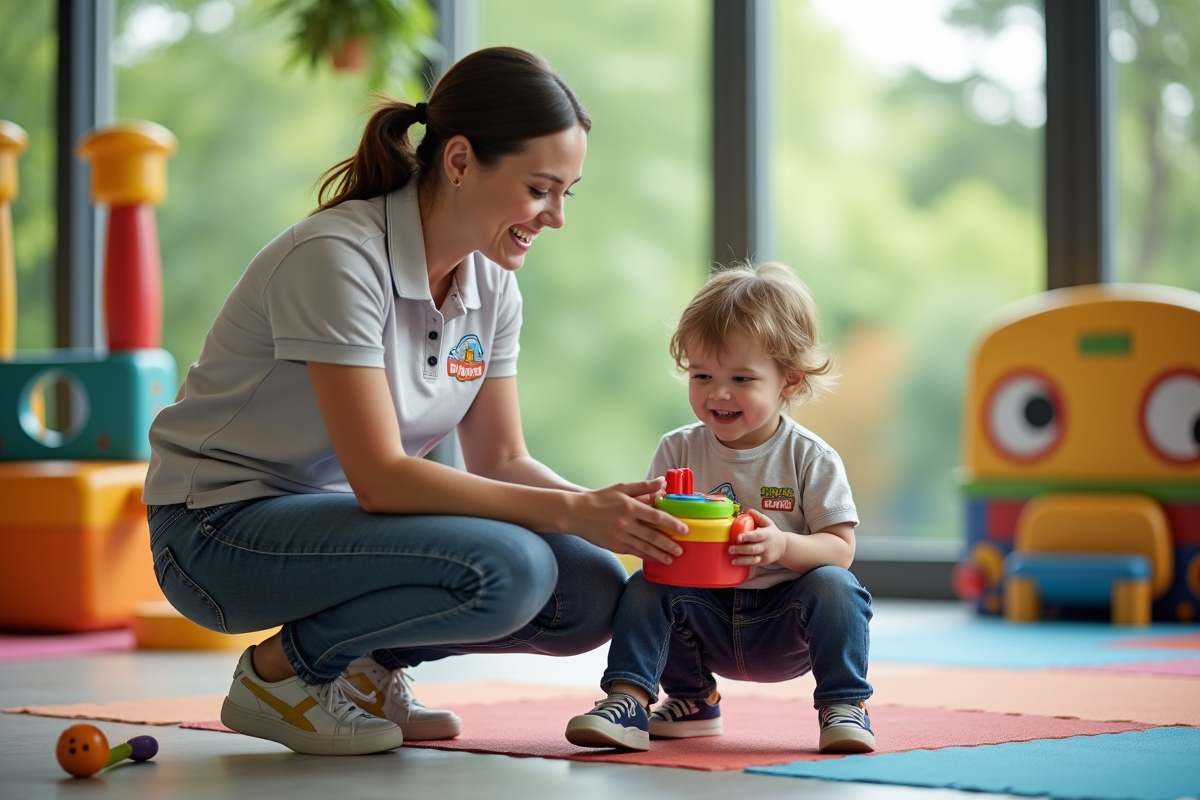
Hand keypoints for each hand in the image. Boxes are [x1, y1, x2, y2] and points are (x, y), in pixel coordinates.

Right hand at [566, 479, 688, 563]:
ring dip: (660, 554)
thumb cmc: (600, 498)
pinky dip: (646, 556)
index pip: (656, 516)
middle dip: (669, 544)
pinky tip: (655, 559)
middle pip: (652, 535)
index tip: (684, 530)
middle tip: (681, 550)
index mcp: (629, 506)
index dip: (672, 524)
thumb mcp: (621, 488)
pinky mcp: (614, 545)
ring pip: (644, 547)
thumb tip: (662, 482)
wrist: (576, 513)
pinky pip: (634, 552)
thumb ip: (643, 487)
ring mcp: (620, 536)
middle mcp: (626, 523)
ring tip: (672, 559)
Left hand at [728, 509, 787, 566]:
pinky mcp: (763, 562)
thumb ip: (758, 517)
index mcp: (766, 534)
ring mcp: (765, 555)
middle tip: (730, 549)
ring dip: (742, 559)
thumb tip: (748, 511)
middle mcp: (766, 546)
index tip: (738, 538)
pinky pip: (753, 563)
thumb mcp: (768, 523)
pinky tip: (736, 562)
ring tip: (732, 559)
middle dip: (741, 549)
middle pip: (753, 548)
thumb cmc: (772, 533)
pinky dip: (744, 563)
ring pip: (753, 559)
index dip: (747, 537)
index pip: (756, 536)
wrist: (783, 546)